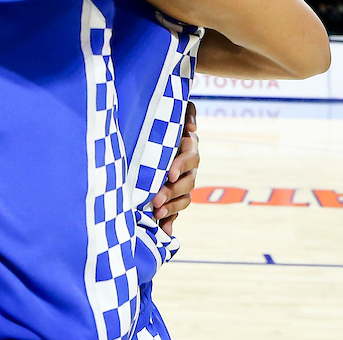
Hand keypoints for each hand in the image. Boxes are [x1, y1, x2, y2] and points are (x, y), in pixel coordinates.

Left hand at [152, 101, 198, 233]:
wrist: (150, 137)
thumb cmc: (162, 121)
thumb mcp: (174, 112)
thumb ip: (187, 111)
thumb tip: (192, 127)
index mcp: (189, 147)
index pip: (190, 157)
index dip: (182, 165)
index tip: (170, 173)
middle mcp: (189, 167)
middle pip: (188, 182)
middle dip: (172, 191)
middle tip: (156, 199)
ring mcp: (183, 183)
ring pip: (185, 198)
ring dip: (172, 207)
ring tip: (157, 213)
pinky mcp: (174, 196)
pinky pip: (176, 212)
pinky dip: (171, 221)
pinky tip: (164, 231)